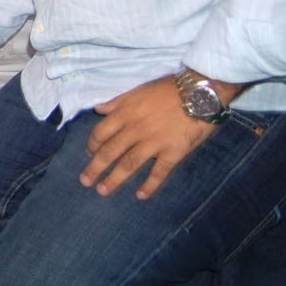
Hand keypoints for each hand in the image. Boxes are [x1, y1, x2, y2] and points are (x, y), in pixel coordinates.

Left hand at [81, 77, 216, 199]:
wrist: (199, 93)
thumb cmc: (168, 89)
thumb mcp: (138, 90)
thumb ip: (117, 102)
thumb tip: (98, 110)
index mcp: (125, 113)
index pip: (101, 133)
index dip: (92, 145)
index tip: (89, 154)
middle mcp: (135, 129)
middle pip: (110, 152)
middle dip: (95, 168)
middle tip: (85, 181)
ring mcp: (153, 143)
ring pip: (129, 164)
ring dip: (114, 180)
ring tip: (103, 191)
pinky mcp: (173, 153)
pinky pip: (159, 172)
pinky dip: (149, 185)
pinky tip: (141, 195)